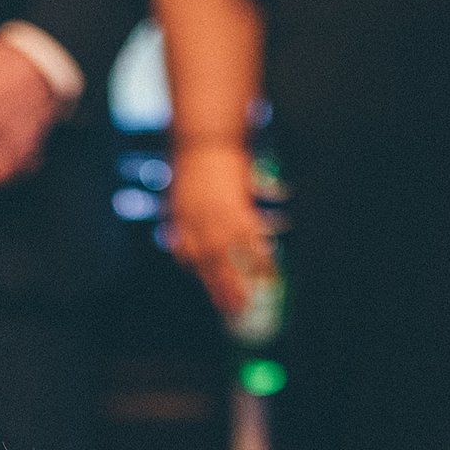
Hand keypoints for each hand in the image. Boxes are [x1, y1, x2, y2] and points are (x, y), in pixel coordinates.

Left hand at [163, 142, 271, 318]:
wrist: (205, 139)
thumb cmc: (195, 156)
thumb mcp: (182, 183)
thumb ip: (184, 204)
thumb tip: (185, 215)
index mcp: (181, 219)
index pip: (186, 252)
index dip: (194, 267)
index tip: (205, 278)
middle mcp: (195, 226)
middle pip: (206, 266)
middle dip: (217, 290)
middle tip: (227, 310)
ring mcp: (216, 222)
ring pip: (226, 263)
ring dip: (235, 287)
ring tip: (244, 306)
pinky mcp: (238, 213)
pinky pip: (250, 245)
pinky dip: (260, 261)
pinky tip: (268, 276)